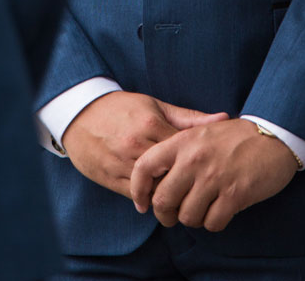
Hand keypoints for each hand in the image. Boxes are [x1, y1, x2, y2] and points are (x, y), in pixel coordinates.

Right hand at [62, 91, 228, 199]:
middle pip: (172, 173)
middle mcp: (137, 145)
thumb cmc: (122, 108)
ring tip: (183, 196)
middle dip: (187, 183)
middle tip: (201, 189)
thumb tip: (224, 119)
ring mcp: (122, 163)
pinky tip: (160, 198)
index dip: (199, 163)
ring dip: (170, 195)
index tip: (210, 168)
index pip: (185, 151)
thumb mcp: (155, 105)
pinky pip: (136, 196)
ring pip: (155, 189)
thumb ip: (188, 118)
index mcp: (151, 124)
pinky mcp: (111, 178)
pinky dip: (150, 199)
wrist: (80, 114)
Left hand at [130, 118, 298, 231]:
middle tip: (174, 215)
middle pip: (163, 200)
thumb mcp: (202, 131)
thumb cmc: (236, 136)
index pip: (145, 166)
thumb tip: (157, 178)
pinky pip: (212, 223)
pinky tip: (221, 211)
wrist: (273, 135)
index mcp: (183, 141)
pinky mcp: (234, 194)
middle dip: (165, 214)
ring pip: (187, 216)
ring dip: (194, 218)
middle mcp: (194, 159)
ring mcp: (214, 177)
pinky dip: (214, 222)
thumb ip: (179, 150)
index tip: (143, 203)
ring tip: (203, 208)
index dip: (138, 189)